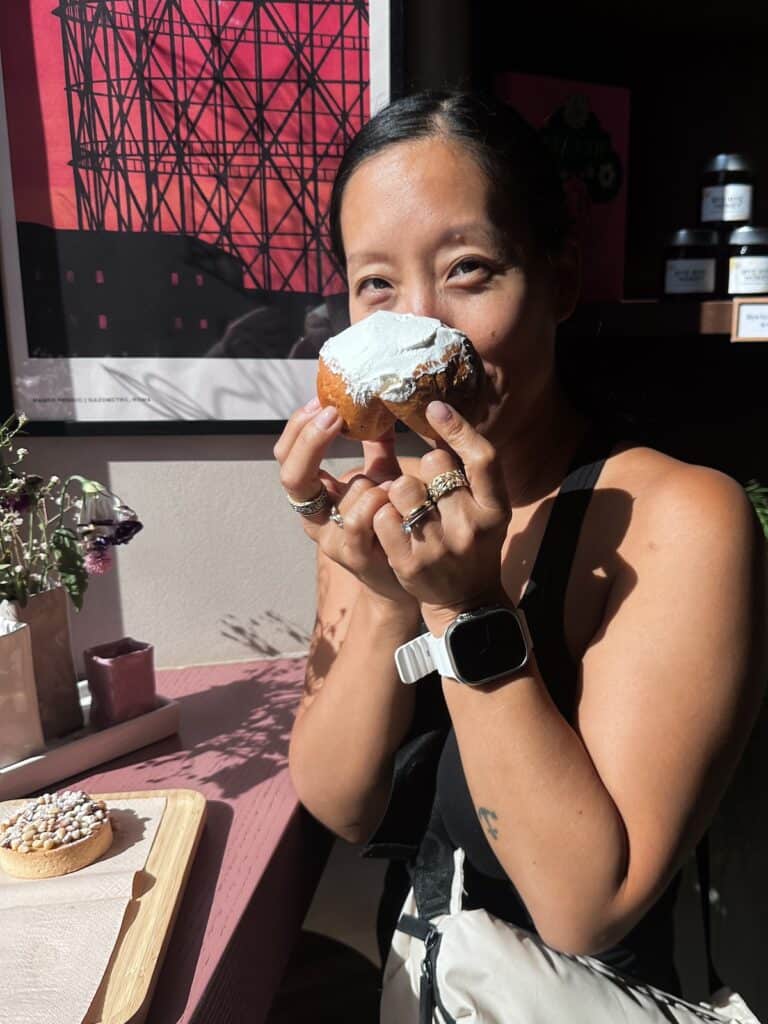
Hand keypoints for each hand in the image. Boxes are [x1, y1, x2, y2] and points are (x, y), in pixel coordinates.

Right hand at [273, 398, 415, 605]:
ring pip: (342, 494)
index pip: (286, 456)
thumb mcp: (382, 476)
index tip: (320, 401)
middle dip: (310, 441)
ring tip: (395, 482)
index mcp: (315, 495)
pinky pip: (360, 518)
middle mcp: (314, 518)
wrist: (404, 573)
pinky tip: (395, 496)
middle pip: (292, 476)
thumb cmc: (391, 521)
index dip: (298, 428)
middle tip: (333, 415)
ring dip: (371, 480)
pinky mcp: (352, 556)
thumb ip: (376, 445)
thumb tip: (380, 401)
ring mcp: (330, 539)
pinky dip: (380, 500)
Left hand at [372, 401, 510, 632]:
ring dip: (397, 491)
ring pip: (401, 486)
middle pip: (433, 464)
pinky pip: (382, 516)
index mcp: (495, 508)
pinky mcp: (409, 562)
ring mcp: (439, 545)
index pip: (483, 458)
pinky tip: (393, 527)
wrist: (465, 603)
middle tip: (428, 493)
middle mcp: (471, 525)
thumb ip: (468, 472)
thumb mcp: (484, 510)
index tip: (436, 407)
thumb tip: (438, 415)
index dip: (459, 429)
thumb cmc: (472, 545)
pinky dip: (382, 516)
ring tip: (408, 509)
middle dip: (423, 470)